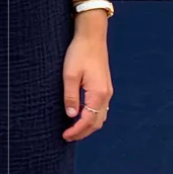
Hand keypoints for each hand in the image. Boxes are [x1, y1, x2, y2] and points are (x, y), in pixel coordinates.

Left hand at [61, 20, 112, 141]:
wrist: (92, 37)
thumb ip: (71, 96)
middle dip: (83, 132)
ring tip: (73, 129)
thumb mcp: (69, 75)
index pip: (88, 121)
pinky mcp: (105, 87)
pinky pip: (101, 108)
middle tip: (67, 136)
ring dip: (88, 125)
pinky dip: (92, 117)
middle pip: (97, 122)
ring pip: (100, 117)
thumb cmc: (79, 53)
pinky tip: (81, 115)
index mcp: (98, 94)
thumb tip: (71, 115)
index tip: (65, 136)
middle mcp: (106, 95)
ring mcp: (107, 91)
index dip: (77, 131)